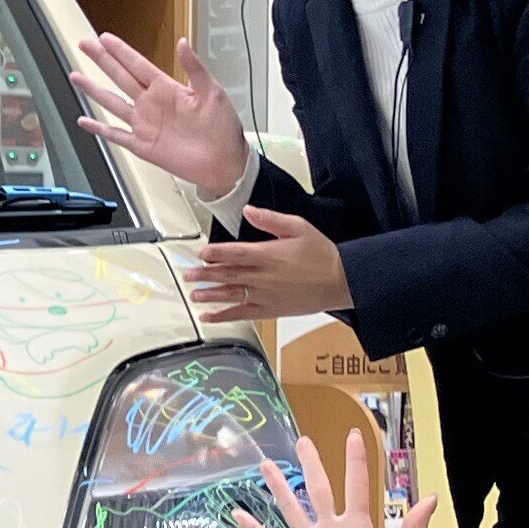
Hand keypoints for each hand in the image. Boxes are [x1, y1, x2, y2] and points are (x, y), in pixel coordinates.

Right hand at [67, 32, 249, 197]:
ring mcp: (145, 124)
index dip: (120, 51)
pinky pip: (116, 135)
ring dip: (94, 90)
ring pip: (112, 103)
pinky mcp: (142, 146)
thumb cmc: (223, 128)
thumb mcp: (212, 92)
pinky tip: (85, 120)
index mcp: (166, 88)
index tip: (104, 38)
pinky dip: (100, 128)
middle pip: (119, 77)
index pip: (137, 64)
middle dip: (101, 61)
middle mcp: (151, 104)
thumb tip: (183, 43)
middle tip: (84, 45)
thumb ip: (195, 68)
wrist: (224, 162)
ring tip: (76, 77)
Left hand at [180, 204, 353, 321]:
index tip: (200, 253)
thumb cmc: (321, 254)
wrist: (340, 281)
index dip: (214, 253)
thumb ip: (270, 220)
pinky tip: (208, 316)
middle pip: (227, 274)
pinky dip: (223, 316)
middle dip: (205, 274)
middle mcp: (262, 275)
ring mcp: (264, 294)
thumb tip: (248, 211)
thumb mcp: (298, 227)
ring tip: (193, 294)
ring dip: (209, 294)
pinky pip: (241, 313)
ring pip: (230, 294)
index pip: (234, 253)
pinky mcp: (269, 309)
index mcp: (268, 254)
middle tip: (188, 275)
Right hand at [223, 430, 432, 527]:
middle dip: (312, 465)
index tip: (354, 436)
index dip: (356, 460)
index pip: (357, 486)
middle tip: (303, 441)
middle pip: (320, 490)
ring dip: (280, 488)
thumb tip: (431, 498)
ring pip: (292, 510)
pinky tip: (240, 513)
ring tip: (266, 465)